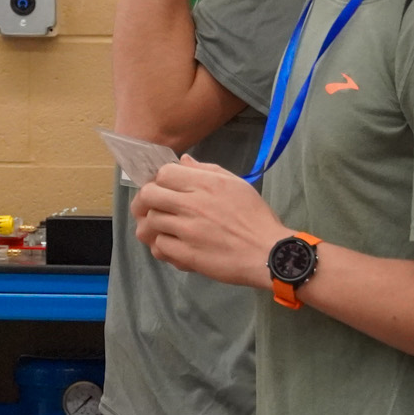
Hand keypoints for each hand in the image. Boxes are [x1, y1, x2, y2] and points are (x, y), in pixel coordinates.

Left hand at [131, 158, 288, 288]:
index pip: (163, 173)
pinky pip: (159, 247)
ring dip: (151, 226)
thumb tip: (183, 160)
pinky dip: (160, 247)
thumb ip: (206, 170)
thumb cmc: (255, 217)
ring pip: (149, 222)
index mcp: (206, 184)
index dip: (159, 180)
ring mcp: (188, 230)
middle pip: (148, 195)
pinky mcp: (187, 254)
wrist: (269, 253)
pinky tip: (170, 247)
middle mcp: (193, 204)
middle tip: (151, 209)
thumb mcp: (236, 184)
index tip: (162, 189)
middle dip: (144, 201)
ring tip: (160, 230)